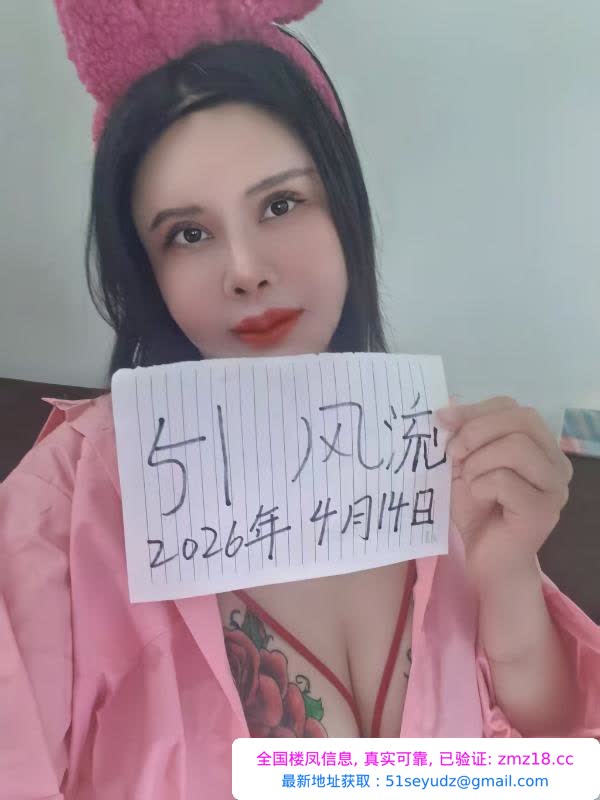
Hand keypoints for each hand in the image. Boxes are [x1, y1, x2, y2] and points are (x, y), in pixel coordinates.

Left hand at [435, 396, 573, 590]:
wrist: (486, 561)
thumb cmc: (477, 511)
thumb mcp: (463, 465)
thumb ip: (462, 436)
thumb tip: (444, 408)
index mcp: (540, 445)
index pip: (512, 407)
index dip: (474, 410)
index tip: (441, 421)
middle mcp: (556, 463)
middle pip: (522, 420)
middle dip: (477, 431)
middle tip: (453, 453)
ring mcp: (555, 488)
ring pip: (517, 447)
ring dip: (479, 461)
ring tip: (468, 480)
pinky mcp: (543, 511)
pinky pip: (505, 480)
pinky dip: (480, 485)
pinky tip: (478, 499)